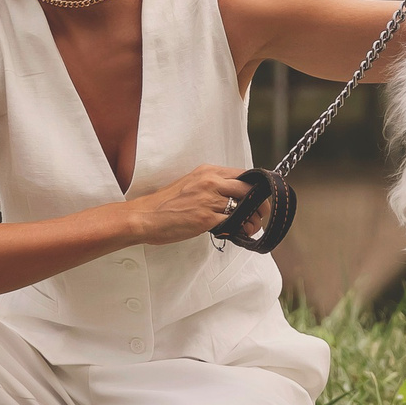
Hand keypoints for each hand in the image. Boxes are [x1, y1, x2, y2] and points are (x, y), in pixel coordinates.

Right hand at [122, 165, 257, 244]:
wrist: (145, 217)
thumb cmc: (166, 204)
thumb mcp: (192, 185)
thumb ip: (213, 186)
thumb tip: (237, 196)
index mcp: (208, 172)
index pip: (244, 174)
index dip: (256, 188)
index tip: (260, 198)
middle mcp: (210, 182)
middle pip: (249, 189)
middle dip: (260, 203)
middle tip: (260, 214)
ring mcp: (208, 200)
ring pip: (244, 207)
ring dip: (252, 220)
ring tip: (250, 227)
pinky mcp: (206, 218)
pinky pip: (233, 223)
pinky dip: (240, 229)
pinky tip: (239, 233)